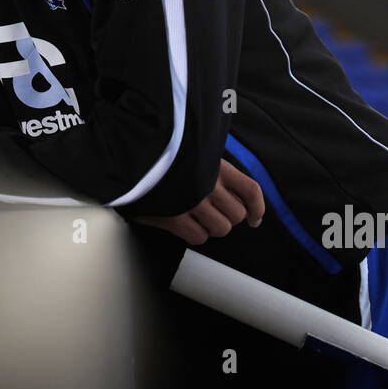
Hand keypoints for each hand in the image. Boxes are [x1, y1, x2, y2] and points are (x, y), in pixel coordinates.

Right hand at [129, 158, 263, 245]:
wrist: (130, 157)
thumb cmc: (161, 155)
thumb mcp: (194, 151)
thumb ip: (212, 165)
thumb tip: (229, 186)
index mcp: (216, 166)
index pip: (250, 190)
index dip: (257, 208)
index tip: (255, 219)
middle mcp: (208, 185)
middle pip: (237, 215)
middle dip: (227, 217)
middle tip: (214, 213)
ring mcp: (192, 202)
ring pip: (221, 229)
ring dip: (211, 227)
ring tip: (196, 217)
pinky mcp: (175, 218)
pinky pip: (199, 237)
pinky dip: (195, 234)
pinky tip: (185, 224)